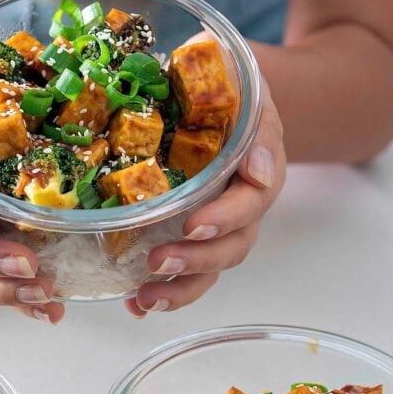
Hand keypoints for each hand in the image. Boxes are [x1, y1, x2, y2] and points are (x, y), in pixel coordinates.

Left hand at [126, 78, 285, 316]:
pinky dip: (161, 291)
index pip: (251, 204)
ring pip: (209, 269)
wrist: (223, 93)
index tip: (193, 224)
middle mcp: (242, 208)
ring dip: (179, 289)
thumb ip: (258, 124)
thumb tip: (259, 170)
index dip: (224, 219)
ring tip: (144, 299)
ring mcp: (216, 226)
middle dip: (196, 261)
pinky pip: (183, 272)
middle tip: (158, 262)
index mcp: (259, 173)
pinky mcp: (190, 235)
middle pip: (231, 248)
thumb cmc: (233, 90)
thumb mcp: (250, 90)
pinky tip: (133, 304)